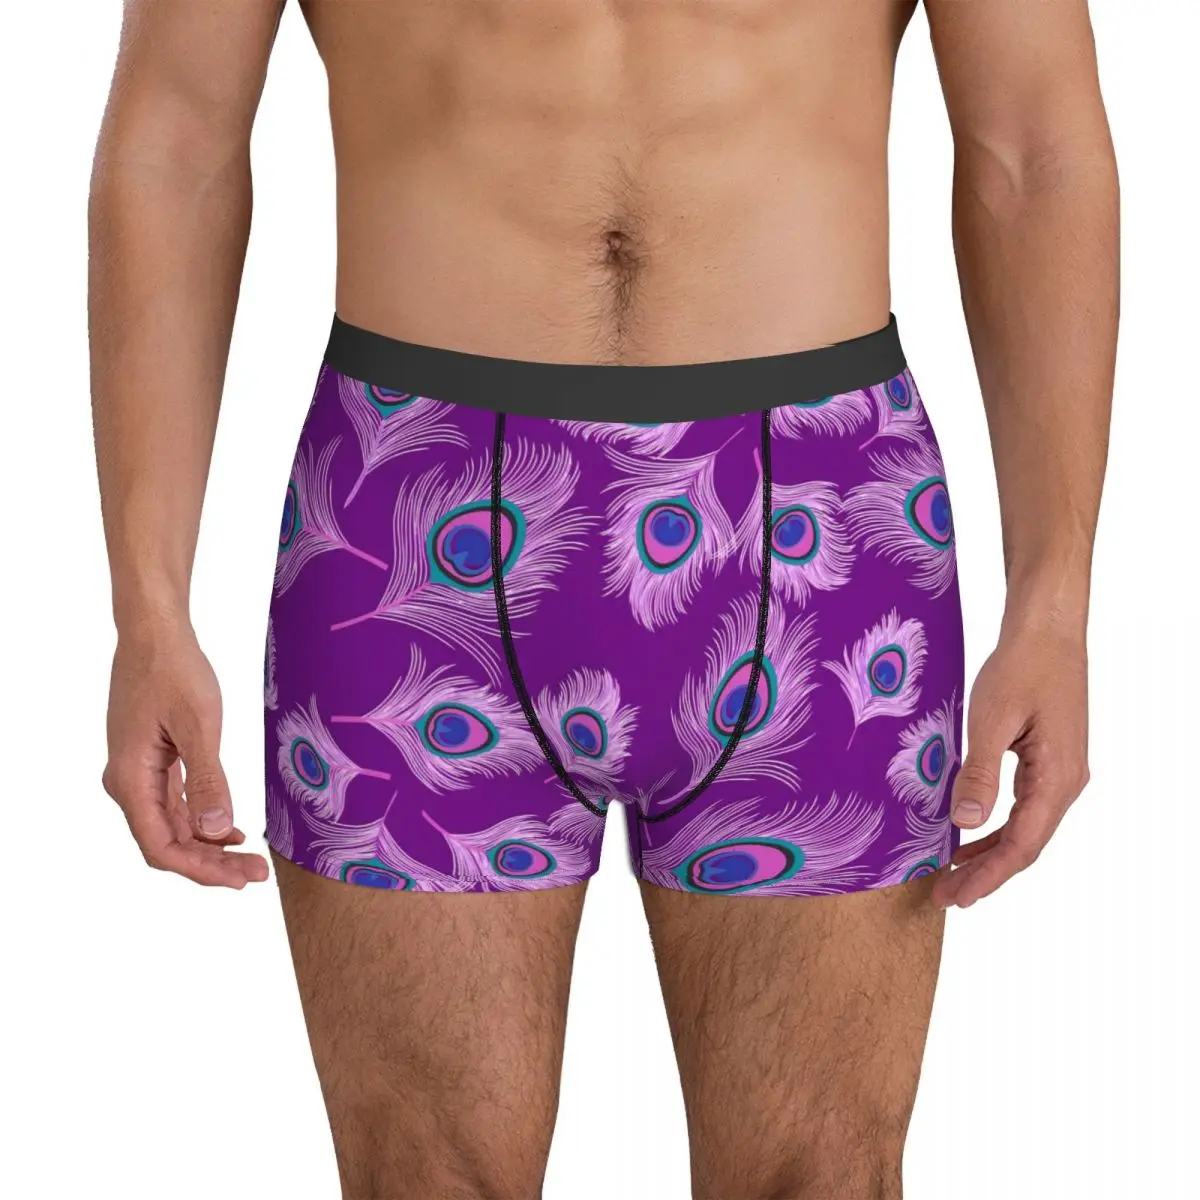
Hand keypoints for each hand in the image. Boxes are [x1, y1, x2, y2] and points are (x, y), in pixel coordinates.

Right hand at [103, 621, 268, 887]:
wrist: (154, 632)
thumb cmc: (174, 670)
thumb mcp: (198, 725)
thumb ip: (207, 780)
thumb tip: (214, 832)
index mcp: (131, 780)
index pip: (161, 847)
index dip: (200, 870)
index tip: (240, 879)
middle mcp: (128, 783)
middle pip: (168, 842)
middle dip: (211, 864)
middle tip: (256, 874)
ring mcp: (138, 772)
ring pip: (172, 826)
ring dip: (208, 846)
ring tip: (249, 859)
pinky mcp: (151, 760)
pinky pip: (173, 804)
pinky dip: (201, 821)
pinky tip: (229, 831)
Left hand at [932, 620, 1089, 908]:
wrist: (1047, 631)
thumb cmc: (1021, 668)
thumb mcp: (991, 720)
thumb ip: (979, 773)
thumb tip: (965, 823)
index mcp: (1057, 779)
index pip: (1022, 845)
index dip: (988, 875)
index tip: (956, 896)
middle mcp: (1066, 783)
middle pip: (1026, 845)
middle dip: (986, 874)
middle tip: (946, 896)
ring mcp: (1060, 773)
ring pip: (1025, 828)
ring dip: (990, 853)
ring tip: (953, 875)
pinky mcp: (1049, 761)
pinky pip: (1024, 807)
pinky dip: (997, 827)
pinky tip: (969, 834)